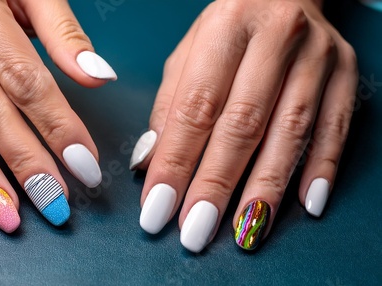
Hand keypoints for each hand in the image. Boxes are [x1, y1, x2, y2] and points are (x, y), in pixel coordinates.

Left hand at [130, 0, 356, 251]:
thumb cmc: (230, 27)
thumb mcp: (189, 52)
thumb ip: (170, 105)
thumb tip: (150, 162)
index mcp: (227, 27)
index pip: (196, 106)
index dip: (176, 161)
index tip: (158, 205)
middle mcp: (276, 38)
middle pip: (242, 124)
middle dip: (217, 184)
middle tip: (196, 229)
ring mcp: (317, 56)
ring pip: (290, 132)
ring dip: (266, 187)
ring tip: (245, 230)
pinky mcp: (346, 73)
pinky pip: (336, 127)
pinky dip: (321, 168)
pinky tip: (305, 203)